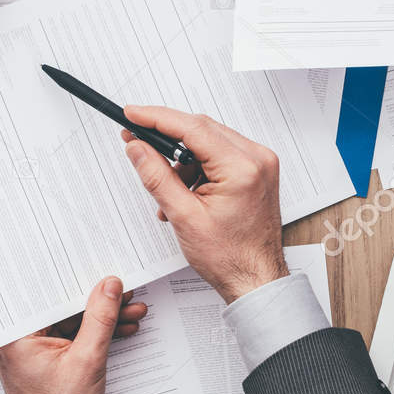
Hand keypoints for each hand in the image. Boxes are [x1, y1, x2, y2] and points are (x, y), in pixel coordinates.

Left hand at [0, 276, 147, 393]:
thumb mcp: (86, 361)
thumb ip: (100, 319)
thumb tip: (109, 286)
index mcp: (14, 333)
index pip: (48, 293)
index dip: (80, 280)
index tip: (103, 273)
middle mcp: (17, 334)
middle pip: (62, 304)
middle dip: (97, 300)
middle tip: (123, 292)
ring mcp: (31, 344)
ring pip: (70, 318)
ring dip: (102, 316)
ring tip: (131, 310)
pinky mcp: (44, 352)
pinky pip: (70, 332)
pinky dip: (94, 331)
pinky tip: (120, 326)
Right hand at [120, 107, 289, 303]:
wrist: (255, 279)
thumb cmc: (230, 257)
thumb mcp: (183, 216)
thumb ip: (157, 176)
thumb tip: (137, 147)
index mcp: (242, 168)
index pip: (192, 127)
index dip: (157, 117)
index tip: (133, 114)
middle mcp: (257, 159)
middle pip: (201, 129)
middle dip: (168, 140)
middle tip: (138, 145)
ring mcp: (260, 164)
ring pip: (209, 142)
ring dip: (183, 161)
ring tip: (172, 195)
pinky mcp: (257, 171)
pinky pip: (220, 155)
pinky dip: (199, 169)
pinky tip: (189, 194)